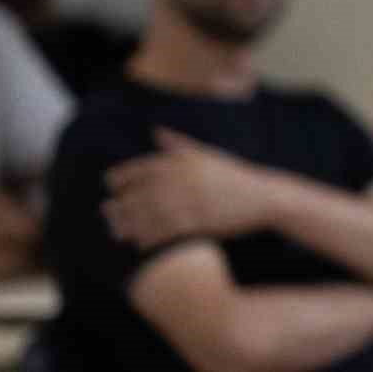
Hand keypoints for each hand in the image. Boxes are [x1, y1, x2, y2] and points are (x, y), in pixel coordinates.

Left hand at [104, 129, 280, 248]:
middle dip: (120, 206)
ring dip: (130, 225)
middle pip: (140, 194)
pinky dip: (149, 238)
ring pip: (148, 216)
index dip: (120, 178)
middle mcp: (184, 179)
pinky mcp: (199, 221)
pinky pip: (165, 232)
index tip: (111, 187)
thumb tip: (156, 130)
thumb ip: (178, 145)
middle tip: (109, 215)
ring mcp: (191, 201)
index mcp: (184, 161)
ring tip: (119, 232)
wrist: (263, 197)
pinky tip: (141, 243)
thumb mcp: (207, 154)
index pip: (141, 169)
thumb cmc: (232, 176)